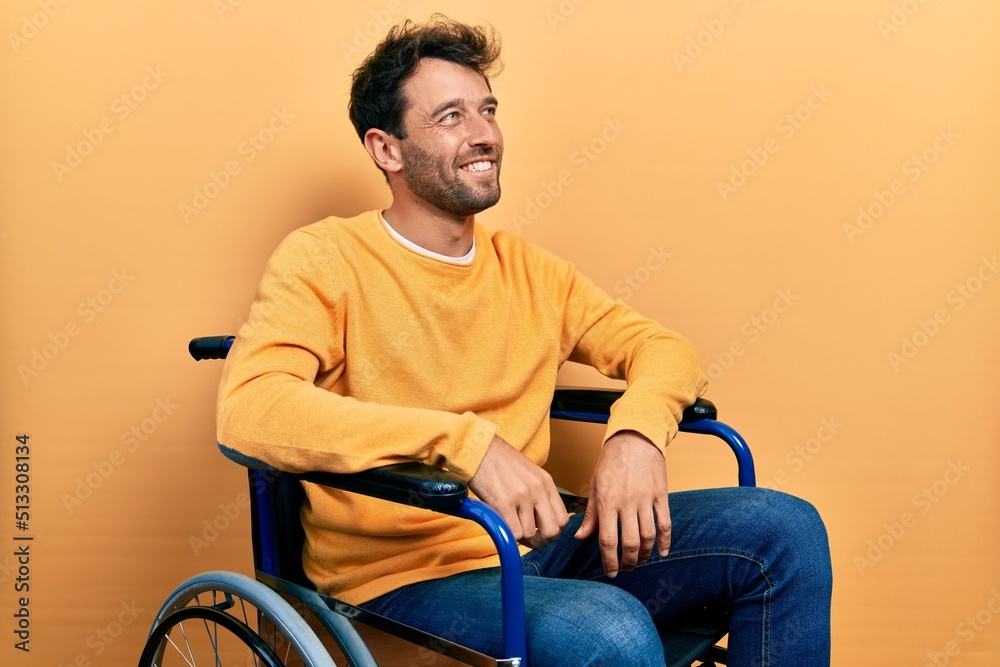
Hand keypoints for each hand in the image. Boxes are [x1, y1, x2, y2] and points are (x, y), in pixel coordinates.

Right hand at [469, 434, 569, 548]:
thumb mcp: (529, 474)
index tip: (540, 531)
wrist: (480, 450)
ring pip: (529, 534)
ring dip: (518, 534)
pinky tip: (501, 522)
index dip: (552, 531)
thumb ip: (539, 495)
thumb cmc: (500, 463)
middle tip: (528, 537)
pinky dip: (507, 533)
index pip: (562, 518)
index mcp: (546, 482)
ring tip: (508, 522)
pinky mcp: (504, 503)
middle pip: (551, 530)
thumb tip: (541, 521)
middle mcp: (538, 489)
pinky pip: (513, 533)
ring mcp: (522, 496)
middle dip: (540, 540)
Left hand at [574, 430, 670, 577]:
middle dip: (628, 562)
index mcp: (607, 501)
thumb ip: (590, 514)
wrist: (635, 438)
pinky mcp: (661, 495)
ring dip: (645, 554)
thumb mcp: (595, 485)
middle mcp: (626, 502)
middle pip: (629, 543)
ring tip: (640, 561)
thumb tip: (580, 537)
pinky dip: (665, 541)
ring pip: (648, 536)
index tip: (611, 572)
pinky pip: (665, 523)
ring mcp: (645, 499)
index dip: (609, 561)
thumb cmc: (612, 460)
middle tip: (626, 569)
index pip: (607, 540)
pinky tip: (662, 552)